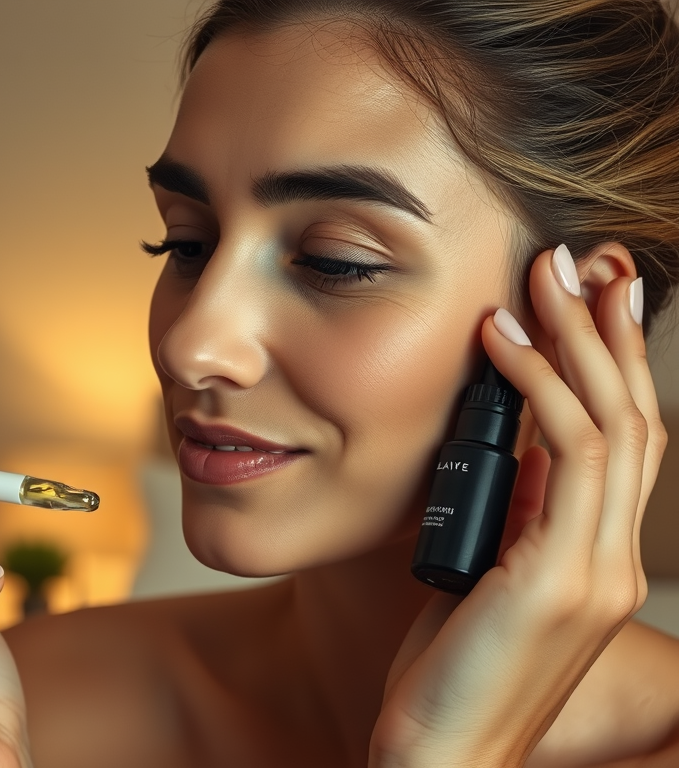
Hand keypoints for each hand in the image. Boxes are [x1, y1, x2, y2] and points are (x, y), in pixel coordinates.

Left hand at [370, 246, 666, 766]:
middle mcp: (612, 561)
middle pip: (634, 419)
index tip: (588, 297)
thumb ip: (516, 513)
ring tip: (541, 277)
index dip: (615, 363)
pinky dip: (538, 388)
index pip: (624, 441)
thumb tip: (515, 442)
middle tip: (577, 261)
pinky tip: (500, 343)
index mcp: (595, 557)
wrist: (438, 755)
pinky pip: (564, 457)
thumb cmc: (448, 668)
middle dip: (607, 332)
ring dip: (577, 340)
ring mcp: (595, 571)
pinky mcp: (560, 577)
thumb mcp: (486, 574)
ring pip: (612, 426)